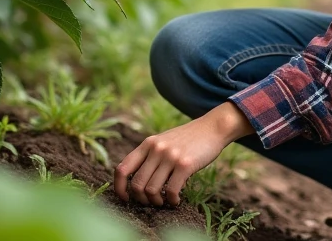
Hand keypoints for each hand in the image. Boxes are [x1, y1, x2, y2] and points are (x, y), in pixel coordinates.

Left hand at [114, 102, 252, 206]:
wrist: (212, 128)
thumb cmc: (187, 139)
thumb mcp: (163, 141)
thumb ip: (149, 155)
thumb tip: (135, 181)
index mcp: (147, 144)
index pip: (122, 169)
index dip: (119, 188)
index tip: (126, 198)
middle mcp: (155, 149)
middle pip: (137, 185)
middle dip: (141, 200)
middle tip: (151, 202)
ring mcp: (170, 156)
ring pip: (152, 190)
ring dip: (157, 202)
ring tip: (164, 202)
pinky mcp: (185, 165)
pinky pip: (171, 191)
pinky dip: (172, 201)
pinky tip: (176, 200)